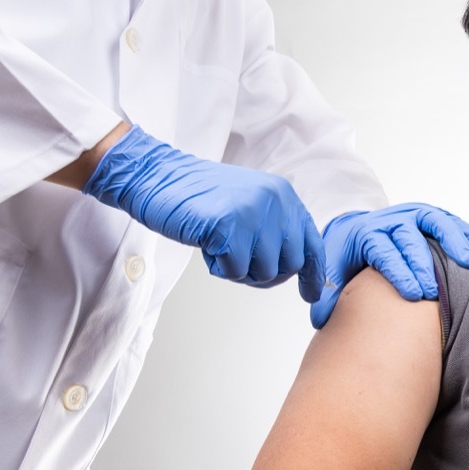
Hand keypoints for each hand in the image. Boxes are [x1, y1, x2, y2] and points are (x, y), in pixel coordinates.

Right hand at [83, 125, 324, 300]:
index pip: (311, 243)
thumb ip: (275, 227)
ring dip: (240, 271)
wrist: (155, 176)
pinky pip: (235, 271)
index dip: (313, 273)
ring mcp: (253, 214)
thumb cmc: (198, 195)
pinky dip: (219, 268)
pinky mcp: (228, 228)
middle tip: (240, 265)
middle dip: (266, 275)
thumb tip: (294, 266)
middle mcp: (275, 202)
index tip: (311, 294)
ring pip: (264, 272)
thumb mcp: (250, 202)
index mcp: (283, 195)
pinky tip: (206, 246)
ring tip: (220, 248)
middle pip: (290, 265)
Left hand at [309, 203, 468, 328]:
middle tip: (433, 291)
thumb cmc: (347, 254)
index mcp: (367, 234)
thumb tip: (320, 320)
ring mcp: (411, 215)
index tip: (413, 294)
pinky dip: (465, 232)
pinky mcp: (428, 216)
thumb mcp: (332, 269)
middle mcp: (391, 221)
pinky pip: (449, 220)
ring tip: (467, 261)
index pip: (384, 252)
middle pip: (410, 240)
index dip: (400, 272)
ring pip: (434, 221)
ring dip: (452, 240)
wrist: (353, 228)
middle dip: (423, 265)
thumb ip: (326, 294)